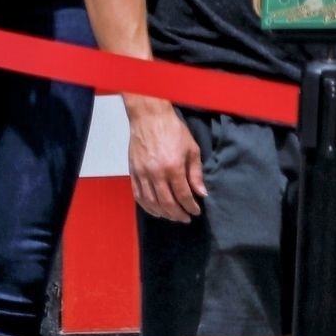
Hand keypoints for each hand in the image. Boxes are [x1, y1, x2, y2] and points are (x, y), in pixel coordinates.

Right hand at [127, 99, 206, 222]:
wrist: (149, 117)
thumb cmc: (172, 130)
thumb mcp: (191, 149)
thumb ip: (196, 173)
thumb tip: (201, 193)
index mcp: (173, 167)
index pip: (183, 195)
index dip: (191, 207)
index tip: (195, 211)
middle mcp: (156, 173)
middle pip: (167, 203)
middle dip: (178, 214)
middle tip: (185, 218)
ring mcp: (143, 173)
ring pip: (152, 202)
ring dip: (163, 213)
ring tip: (172, 216)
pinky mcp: (133, 172)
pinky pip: (138, 195)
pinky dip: (147, 206)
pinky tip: (155, 210)